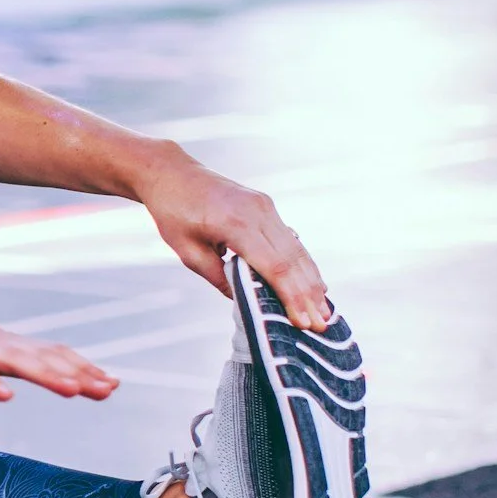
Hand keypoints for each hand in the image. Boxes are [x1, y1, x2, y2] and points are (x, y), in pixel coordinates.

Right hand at [0, 289, 118, 402]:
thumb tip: (27, 377)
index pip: (48, 353)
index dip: (81, 368)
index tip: (111, 385)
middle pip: (40, 357)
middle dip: (76, 373)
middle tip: (108, 388)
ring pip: (11, 359)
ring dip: (45, 375)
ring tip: (73, 391)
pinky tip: (3, 396)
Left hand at [133, 150, 331, 329]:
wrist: (172, 173)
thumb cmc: (173, 212)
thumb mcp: (186, 250)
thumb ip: (217, 276)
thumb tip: (245, 300)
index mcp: (236, 223)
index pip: (274, 266)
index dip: (291, 296)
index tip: (304, 321)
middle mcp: (258, 212)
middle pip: (292, 259)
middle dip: (308, 295)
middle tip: (322, 324)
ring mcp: (265, 206)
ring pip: (297, 248)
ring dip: (311, 280)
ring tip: (324, 310)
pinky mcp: (266, 206)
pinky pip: (289, 238)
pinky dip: (302, 263)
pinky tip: (313, 283)